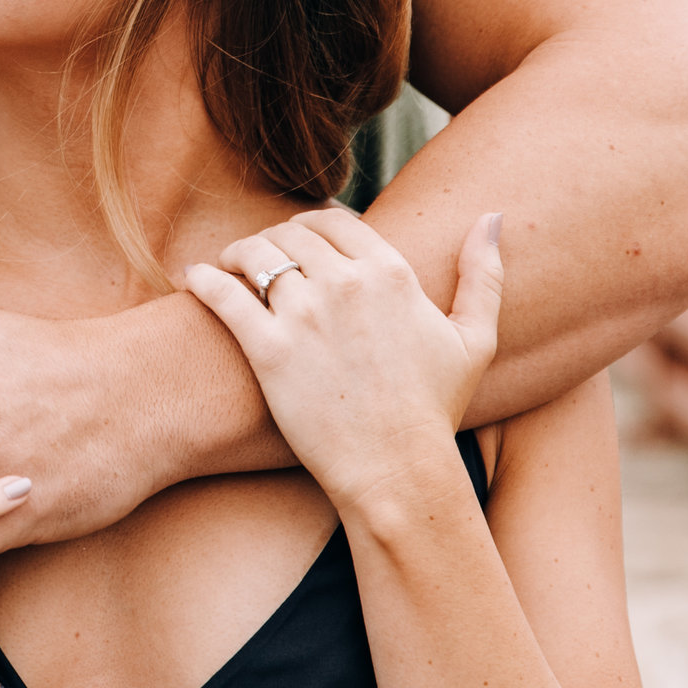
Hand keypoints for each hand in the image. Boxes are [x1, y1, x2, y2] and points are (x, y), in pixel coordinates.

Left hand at [184, 208, 502, 517]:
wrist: (397, 470)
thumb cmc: (434, 410)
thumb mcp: (473, 339)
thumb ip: (483, 274)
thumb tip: (493, 216)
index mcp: (391, 273)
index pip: (334, 220)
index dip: (310, 224)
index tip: (297, 239)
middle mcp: (346, 284)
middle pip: (290, 233)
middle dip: (272, 238)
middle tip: (258, 255)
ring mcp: (304, 314)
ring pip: (254, 255)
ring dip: (237, 253)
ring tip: (227, 265)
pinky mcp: (267, 349)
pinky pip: (223, 293)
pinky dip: (203, 278)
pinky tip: (194, 278)